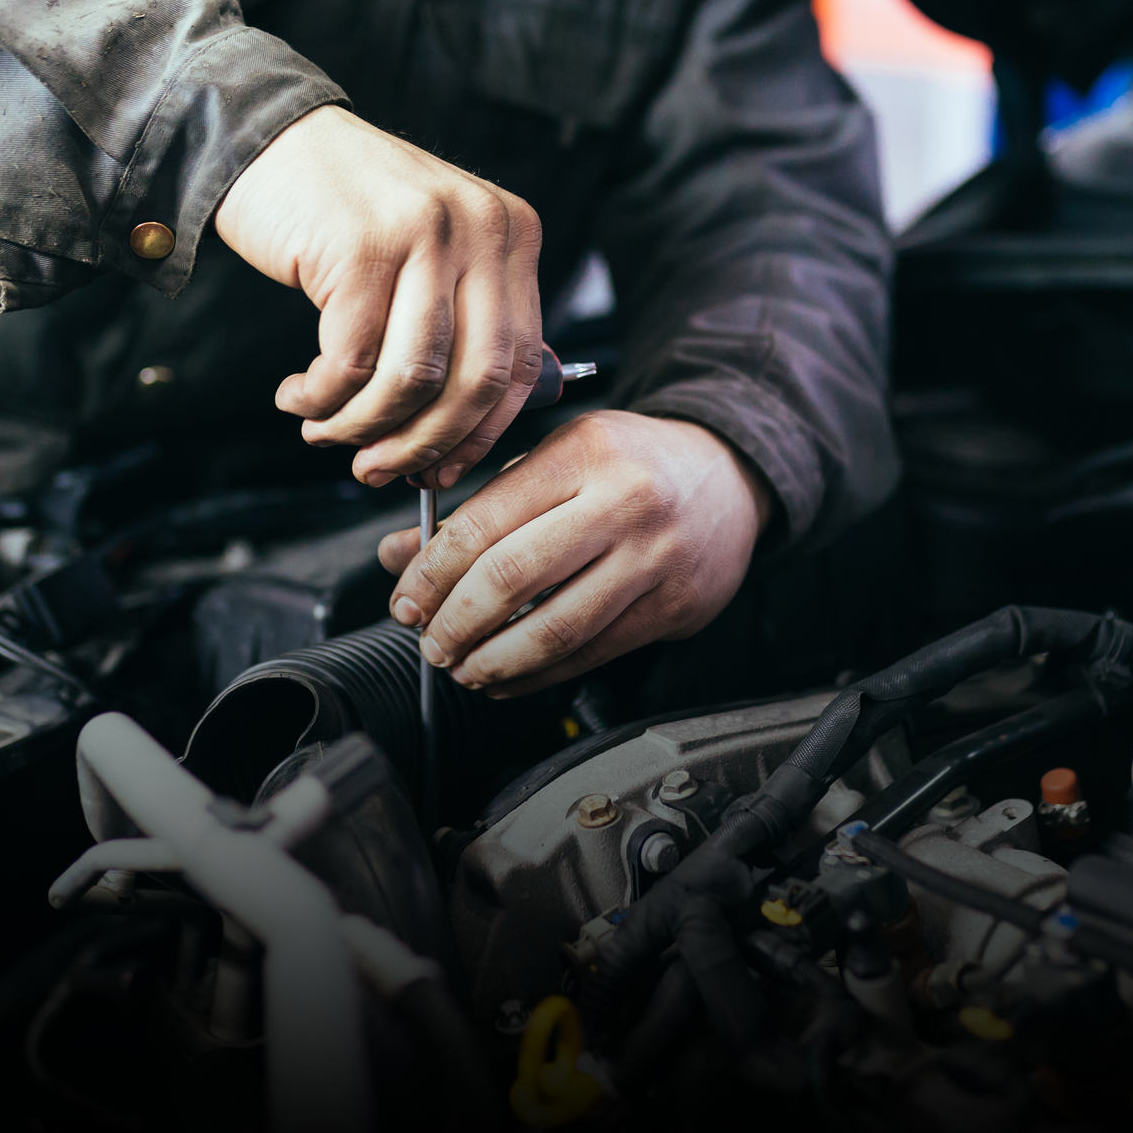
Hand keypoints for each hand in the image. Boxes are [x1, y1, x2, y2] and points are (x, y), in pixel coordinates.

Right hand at [214, 105, 545, 486]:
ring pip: (412, 379)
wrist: (266, 139)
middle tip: (376, 469)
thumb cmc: (344, 213)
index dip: (481, 432)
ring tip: (325, 432)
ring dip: (362, 426)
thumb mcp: (429, 256)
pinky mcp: (362, 247)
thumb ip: (459, 326)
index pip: (522, 363)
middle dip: (423, 444)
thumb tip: (458, 441)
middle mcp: (482, 228)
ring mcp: (425, 233)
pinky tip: (299, 396)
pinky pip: (350, 363)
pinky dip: (321, 399)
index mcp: (512, 234)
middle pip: (476, 380)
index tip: (443, 469)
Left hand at [377, 411, 774, 695]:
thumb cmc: (633, 464)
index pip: (485, 522)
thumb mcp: (557, 458)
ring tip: (462, 667)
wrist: (730, 475)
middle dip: (456, 622)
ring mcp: (655, 558)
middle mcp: (624, 502)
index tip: (406, 599)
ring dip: (494, 660)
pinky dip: (539, 676)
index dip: (432, 573)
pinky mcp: (675, 606)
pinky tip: (507, 678)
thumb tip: (402, 554)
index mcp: (583, 454)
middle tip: (428, 640)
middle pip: (514, 578)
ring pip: (555, 628)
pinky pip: (593, 654)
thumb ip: (481, 505)